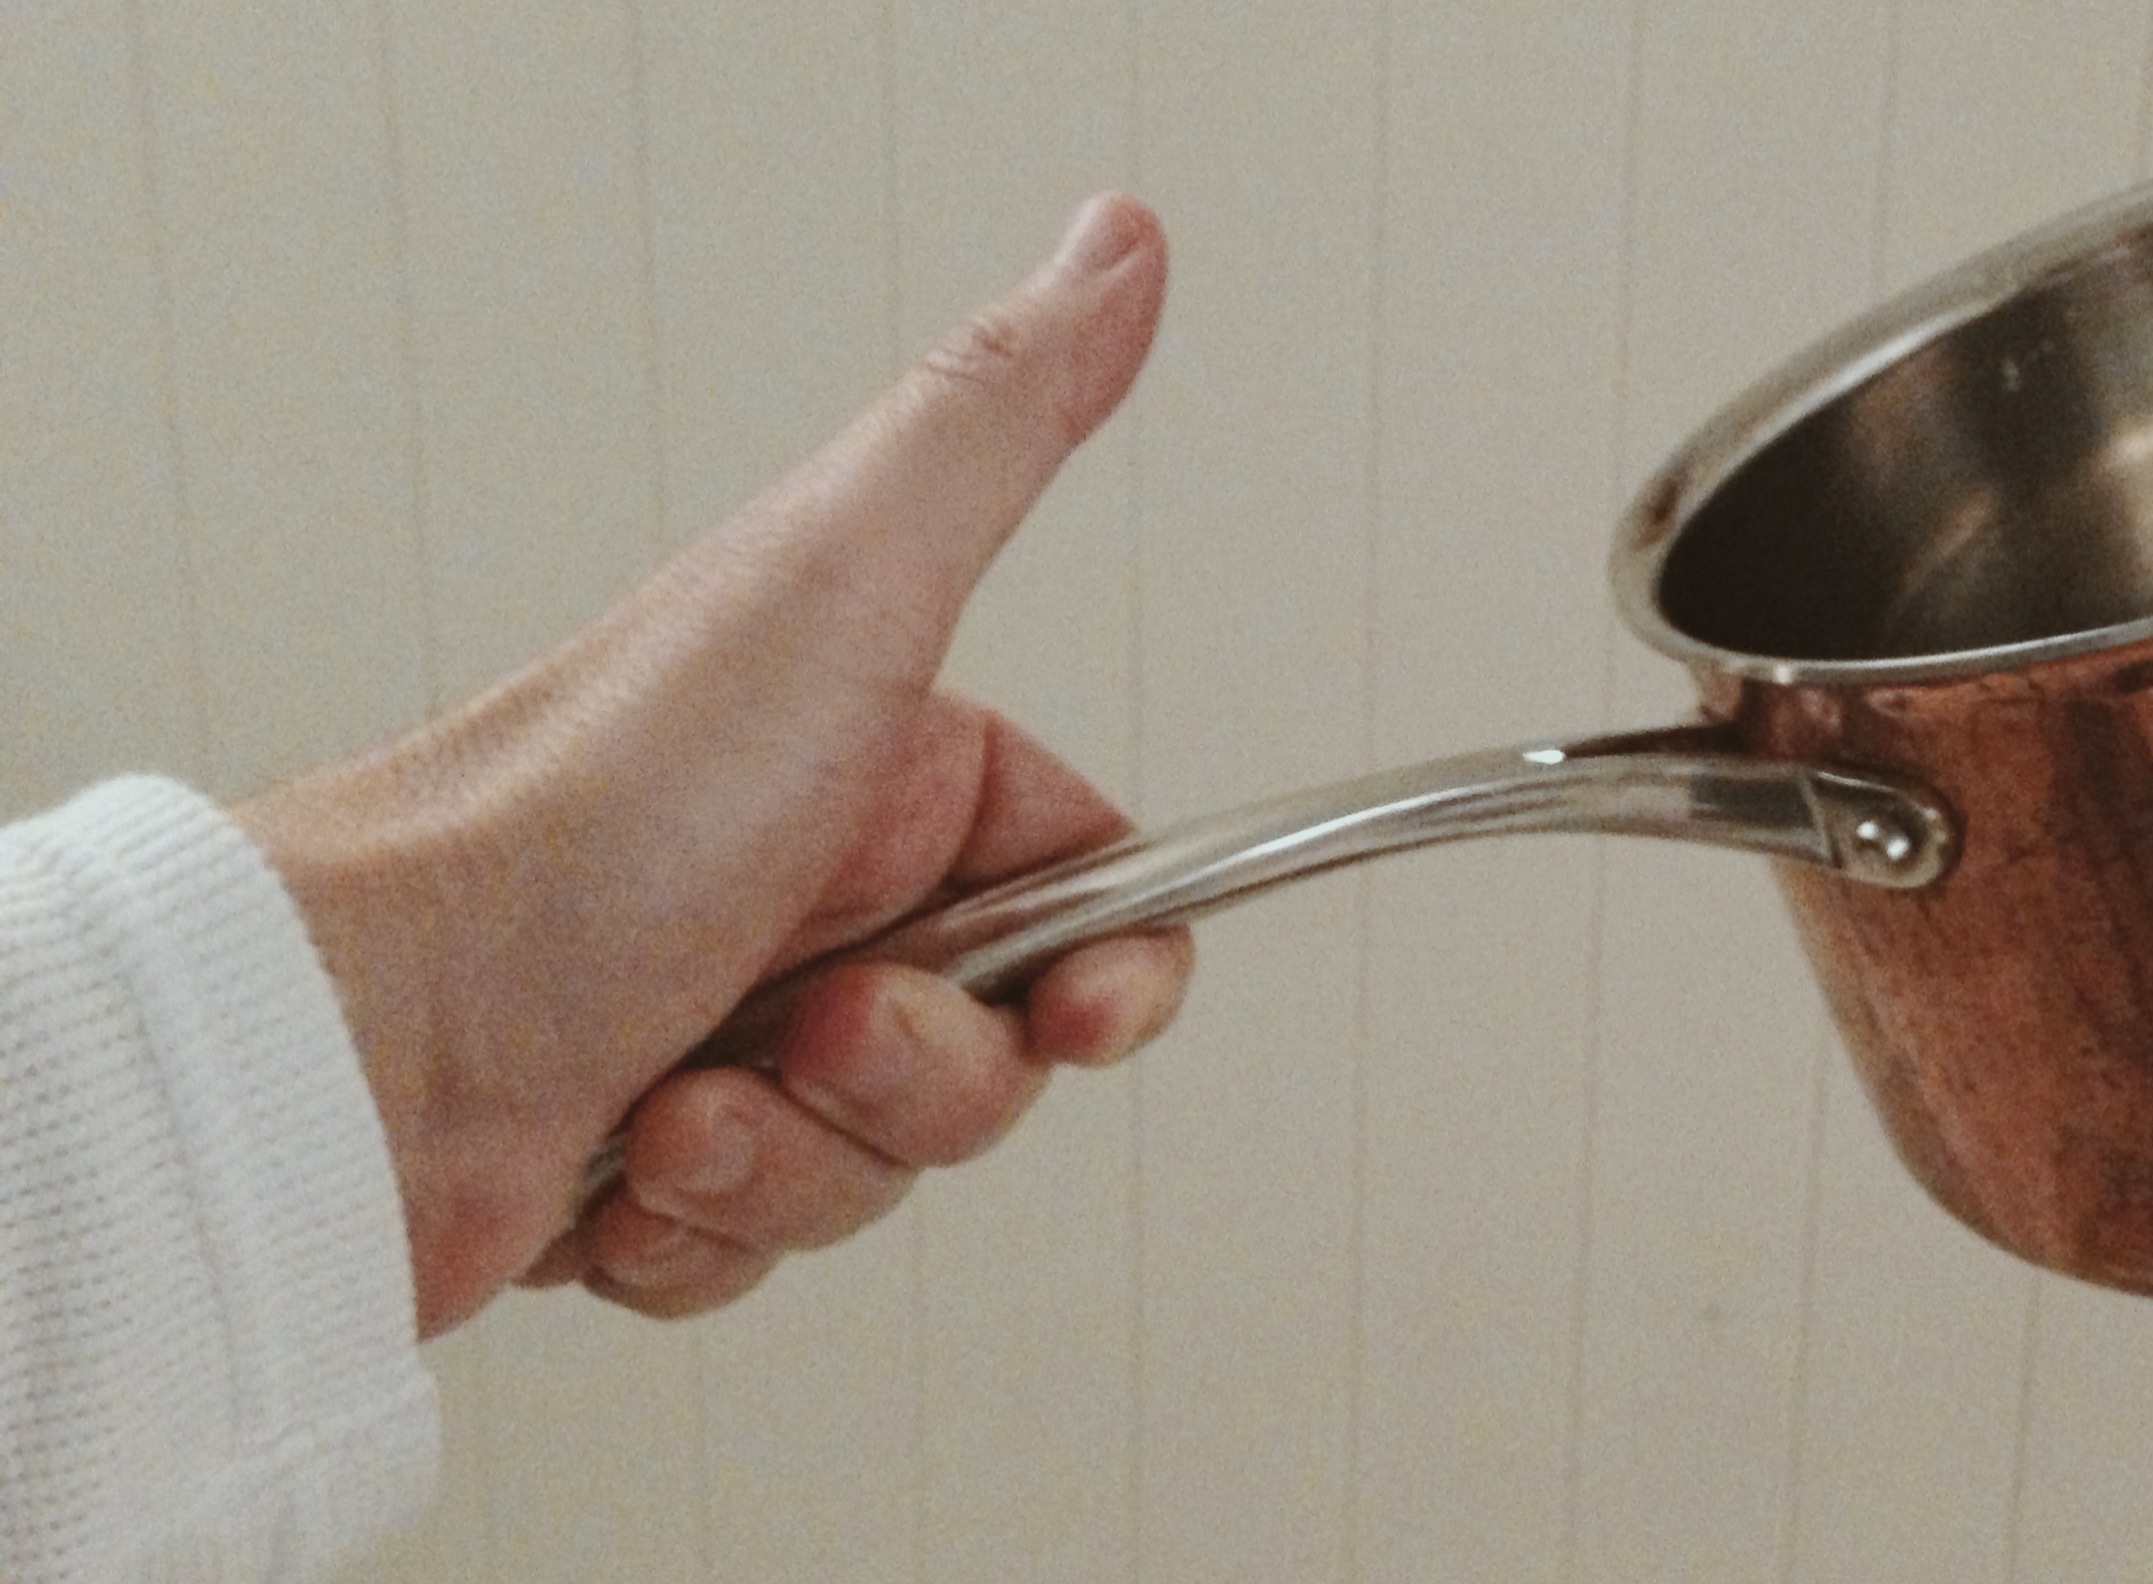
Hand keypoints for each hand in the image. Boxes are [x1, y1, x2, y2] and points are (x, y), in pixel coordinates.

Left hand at [234, 193, 1179, 1335]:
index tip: (1075, 1004)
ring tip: (681, 1098)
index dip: (1103, 977)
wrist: (346, 1036)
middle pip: (997, 1056)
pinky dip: (700, 1232)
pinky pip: (759, 1247)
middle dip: (922, 1079)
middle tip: (815, 1023)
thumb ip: (998, 424)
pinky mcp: (639, 1161)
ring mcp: (720, 1030)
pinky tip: (616, 1164)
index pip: (1085, 897)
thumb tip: (1117, 249)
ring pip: (883, 1165)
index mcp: (877, 769)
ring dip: (799, 1161)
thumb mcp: (838, 587)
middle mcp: (801, 891)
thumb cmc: (572, 817)